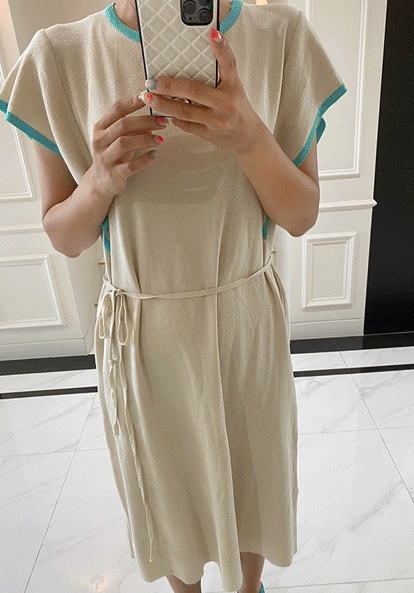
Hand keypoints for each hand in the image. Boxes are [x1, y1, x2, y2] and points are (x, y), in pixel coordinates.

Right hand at [90, 94, 166, 196]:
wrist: (101, 182)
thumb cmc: (114, 155)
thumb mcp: (120, 138)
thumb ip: (133, 127)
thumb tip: (154, 116)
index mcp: (100, 127)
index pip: (117, 109)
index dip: (134, 102)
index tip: (150, 96)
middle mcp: (99, 141)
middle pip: (123, 125)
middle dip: (145, 121)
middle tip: (163, 122)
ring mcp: (105, 158)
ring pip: (125, 143)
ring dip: (145, 139)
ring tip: (160, 139)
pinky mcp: (113, 174)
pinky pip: (130, 166)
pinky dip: (144, 159)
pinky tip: (155, 155)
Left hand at [142, 29, 264, 157]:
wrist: (248, 137)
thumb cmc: (236, 108)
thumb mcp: (233, 88)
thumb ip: (218, 75)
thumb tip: (191, 61)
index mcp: (234, 87)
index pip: (229, 64)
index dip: (221, 48)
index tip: (212, 34)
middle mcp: (227, 103)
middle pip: (194, 91)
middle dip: (169, 86)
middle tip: (152, 82)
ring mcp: (217, 121)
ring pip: (185, 111)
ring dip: (164, 104)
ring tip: (149, 97)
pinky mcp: (209, 135)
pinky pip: (186, 126)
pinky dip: (173, 118)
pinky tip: (163, 112)